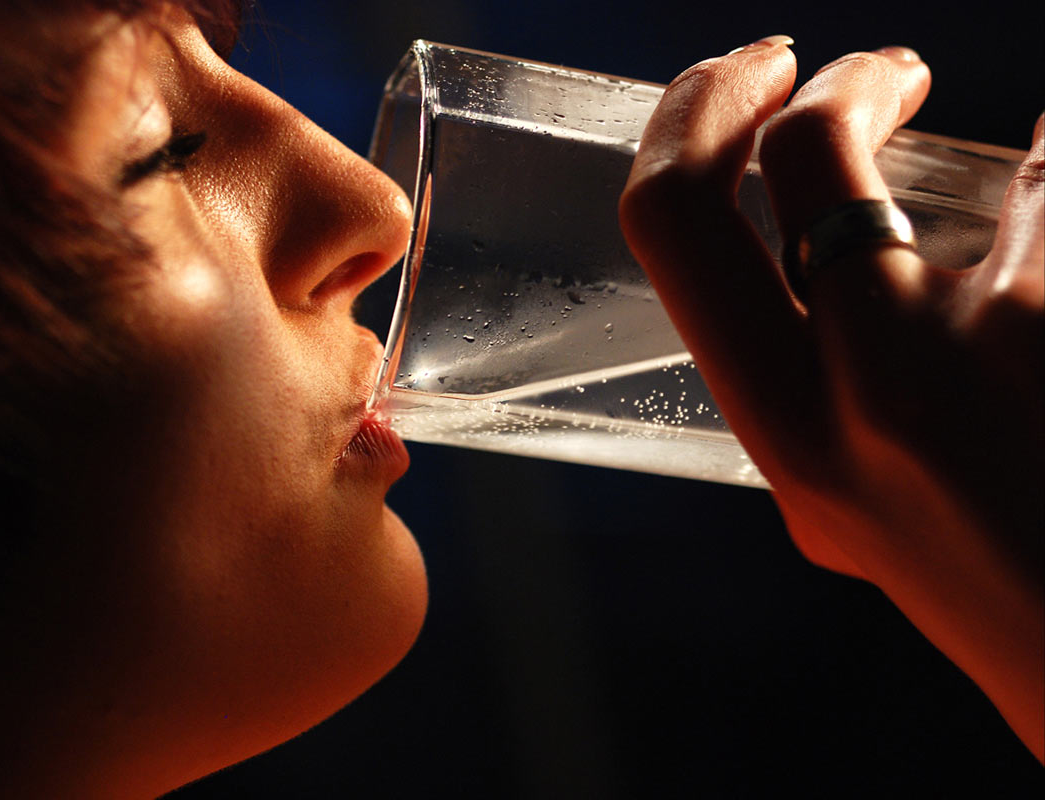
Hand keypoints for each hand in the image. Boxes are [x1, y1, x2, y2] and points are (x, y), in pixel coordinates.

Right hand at [619, 37, 1042, 759]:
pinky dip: (1042, 162)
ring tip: (955, 142)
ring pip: (913, 148)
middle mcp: (859, 392)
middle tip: (800, 60)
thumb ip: (790, 396)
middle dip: (758, 83)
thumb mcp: (833, 500)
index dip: (690, 122)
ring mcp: (976, 348)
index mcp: (782, 436)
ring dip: (892, 88)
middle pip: (777, 160)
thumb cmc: (986, 575)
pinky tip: (1044, 180)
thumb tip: (794, 265)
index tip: (736, 85)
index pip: (674, 233)